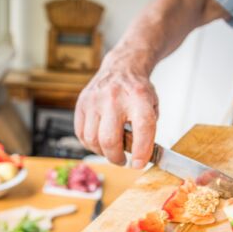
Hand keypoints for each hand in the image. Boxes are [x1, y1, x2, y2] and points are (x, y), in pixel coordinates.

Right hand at [74, 51, 158, 168]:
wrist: (121, 68)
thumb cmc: (137, 92)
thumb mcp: (151, 107)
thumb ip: (147, 131)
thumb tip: (139, 158)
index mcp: (138, 97)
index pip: (142, 128)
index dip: (141, 151)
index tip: (139, 164)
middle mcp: (114, 97)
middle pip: (110, 139)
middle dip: (117, 158)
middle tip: (123, 160)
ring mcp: (95, 100)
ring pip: (92, 140)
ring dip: (102, 152)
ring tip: (111, 150)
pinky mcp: (82, 103)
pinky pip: (81, 134)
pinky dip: (90, 144)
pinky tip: (99, 141)